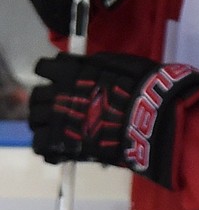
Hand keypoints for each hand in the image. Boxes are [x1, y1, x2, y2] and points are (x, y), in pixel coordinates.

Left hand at [29, 52, 198, 188]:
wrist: (153, 120)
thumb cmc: (148, 88)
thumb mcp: (128, 63)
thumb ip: (101, 64)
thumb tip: (89, 61)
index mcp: (72, 71)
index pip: (44, 67)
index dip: (52, 73)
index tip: (62, 78)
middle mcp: (58, 93)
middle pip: (36, 96)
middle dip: (46, 100)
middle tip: (62, 106)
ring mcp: (57, 120)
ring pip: (35, 120)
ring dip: (45, 122)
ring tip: (61, 128)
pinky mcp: (63, 144)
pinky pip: (42, 146)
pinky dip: (49, 148)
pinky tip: (62, 148)